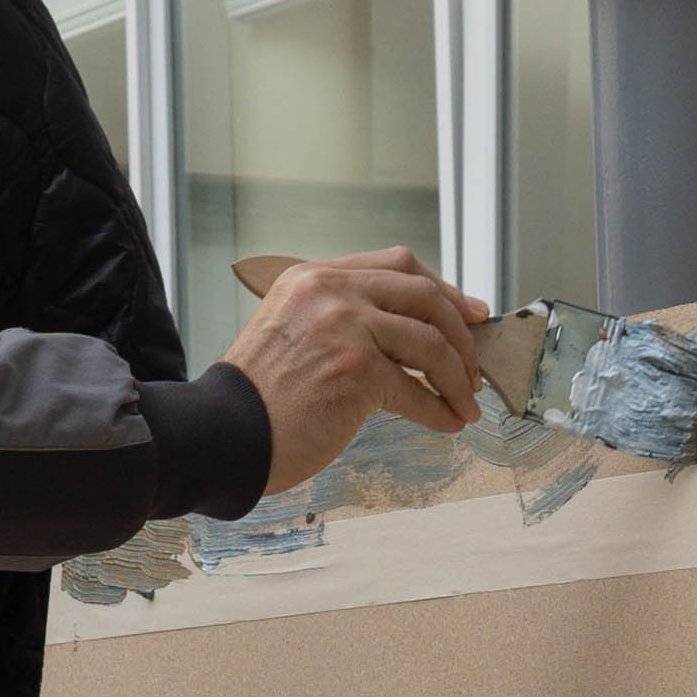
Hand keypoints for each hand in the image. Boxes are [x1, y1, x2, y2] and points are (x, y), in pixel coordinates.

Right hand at [221, 246, 491, 493]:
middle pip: (424, 294)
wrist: (222, 433)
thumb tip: (411, 336)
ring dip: (458, 378)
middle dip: (461, 332)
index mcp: (313, 277)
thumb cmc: (258, 397)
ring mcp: (343, 327)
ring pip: (430, 342)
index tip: (470, 312)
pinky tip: (446, 423)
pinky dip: (439, 410)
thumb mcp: (293, 331)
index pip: (398, 263)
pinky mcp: (355, 370)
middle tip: (475, 366)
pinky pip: (416, 389)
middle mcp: (329, 291)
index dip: (444, 288)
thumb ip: (340, 318)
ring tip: (466, 403)